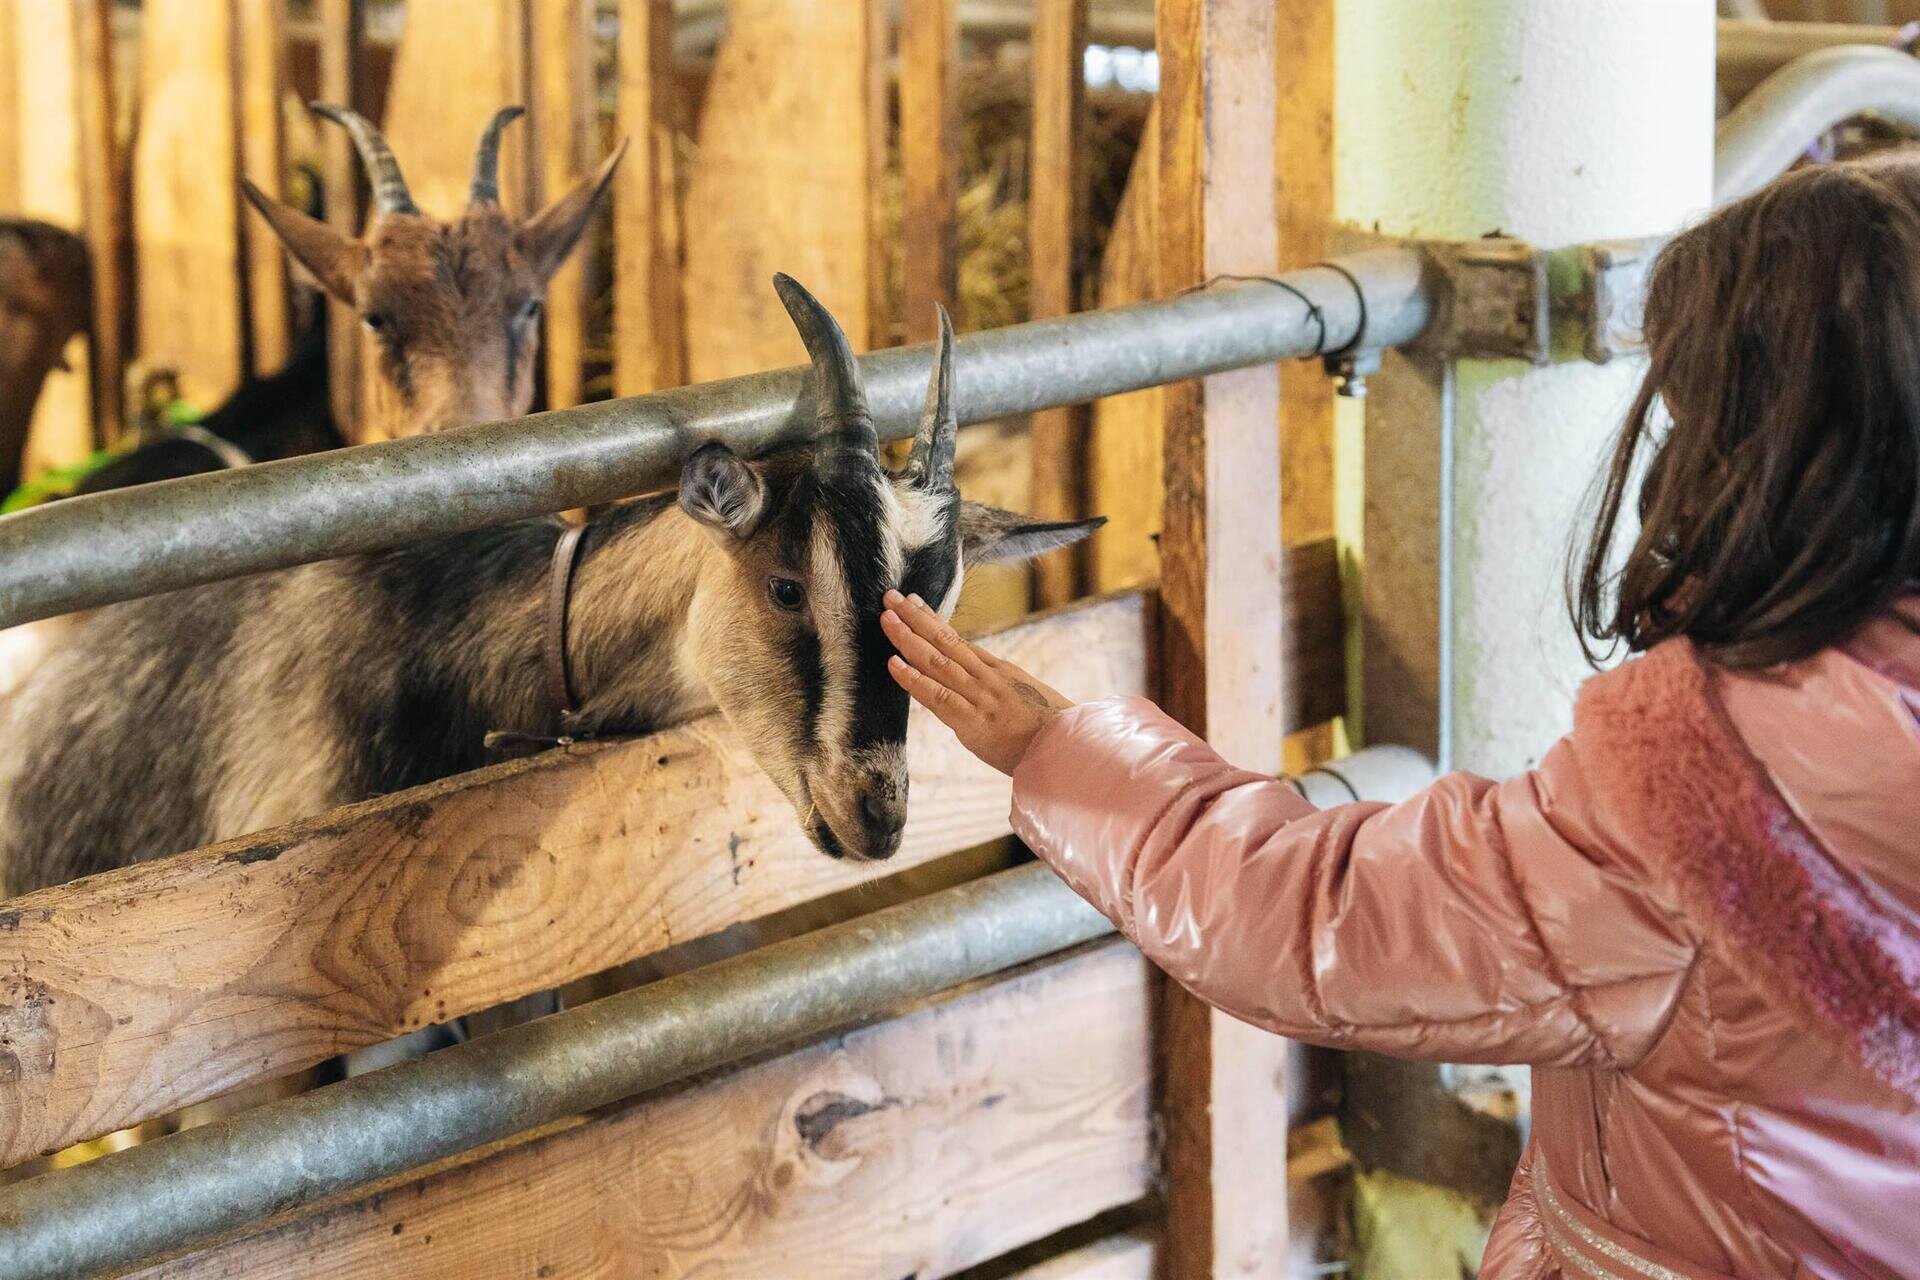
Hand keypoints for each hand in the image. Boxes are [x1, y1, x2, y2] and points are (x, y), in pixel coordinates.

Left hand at [881, 589, 1072, 775]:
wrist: (1071, 748)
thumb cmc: (1052, 729)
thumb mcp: (1027, 696)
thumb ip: (1001, 685)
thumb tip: (977, 677)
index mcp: (999, 670)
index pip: (958, 640)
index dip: (932, 620)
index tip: (913, 601)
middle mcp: (987, 677)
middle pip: (945, 641)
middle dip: (915, 618)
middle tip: (890, 596)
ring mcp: (980, 697)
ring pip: (938, 662)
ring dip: (908, 639)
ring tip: (886, 619)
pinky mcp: (974, 721)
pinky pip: (939, 697)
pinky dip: (914, 679)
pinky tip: (893, 664)